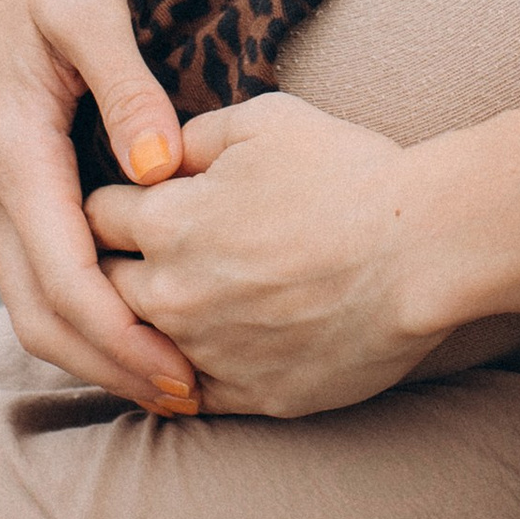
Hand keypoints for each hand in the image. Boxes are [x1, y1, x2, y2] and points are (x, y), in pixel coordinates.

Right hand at [0, 0, 197, 414]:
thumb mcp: (93, 14)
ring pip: (34, 299)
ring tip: (172, 375)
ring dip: (97, 346)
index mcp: (13, 153)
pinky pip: (42, 265)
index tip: (185, 376)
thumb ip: (129, 93)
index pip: (66, 279)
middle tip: (191, 398)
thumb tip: (160, 175)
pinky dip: (85, 308)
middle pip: (42, 312)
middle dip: (111, 364)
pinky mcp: (16, 174)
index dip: (125, 338)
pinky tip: (142, 316)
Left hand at [85, 94, 519, 417]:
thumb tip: (158, 157)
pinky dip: (189, 372)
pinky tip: (208, 349)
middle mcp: (171, 295)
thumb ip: (194, 137)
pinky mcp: (251, 397)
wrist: (423, 248)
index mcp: (166, 223)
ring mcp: (208, 354)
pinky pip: (190, 396)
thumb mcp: (266, 121)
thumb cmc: (349, 173)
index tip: (140, 200)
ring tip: (181, 301)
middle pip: (103, 286)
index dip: (117, 200)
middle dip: (117, 264)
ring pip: (139, 347)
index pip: (95, 214)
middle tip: (150, 252)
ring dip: (149, 323)